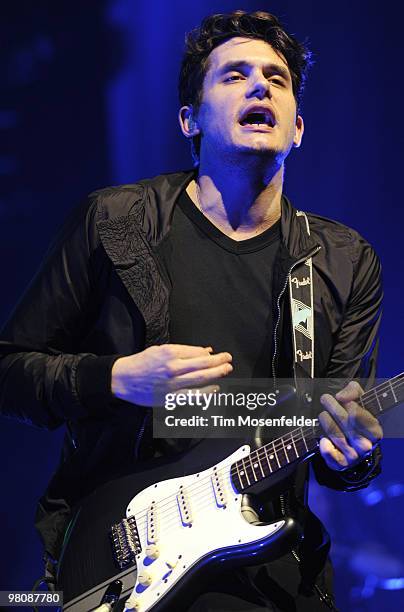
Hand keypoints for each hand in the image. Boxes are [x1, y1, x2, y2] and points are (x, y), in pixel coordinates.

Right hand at [111, 344, 232, 406]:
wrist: (123, 379)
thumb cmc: (141, 363)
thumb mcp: (160, 349)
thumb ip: (183, 351)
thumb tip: (204, 351)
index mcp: (169, 353)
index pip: (197, 352)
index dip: (210, 354)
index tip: (218, 354)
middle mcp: (172, 368)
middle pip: (202, 365)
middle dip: (219, 362)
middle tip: (228, 359)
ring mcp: (172, 384)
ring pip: (200, 379)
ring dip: (217, 374)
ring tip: (226, 370)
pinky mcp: (170, 397)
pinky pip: (192, 395)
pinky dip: (206, 392)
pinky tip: (215, 388)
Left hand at [319, 381, 382, 470]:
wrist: (352, 442)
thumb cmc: (356, 417)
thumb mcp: (359, 400)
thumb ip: (353, 391)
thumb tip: (341, 397)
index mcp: (375, 431)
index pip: (365, 419)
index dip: (351, 408)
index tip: (339, 398)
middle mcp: (366, 445)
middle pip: (348, 426)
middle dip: (334, 409)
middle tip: (325, 399)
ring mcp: (354, 456)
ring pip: (337, 437)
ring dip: (327, 422)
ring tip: (323, 414)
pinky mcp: (341, 463)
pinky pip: (331, 455)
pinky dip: (326, 446)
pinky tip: (324, 439)